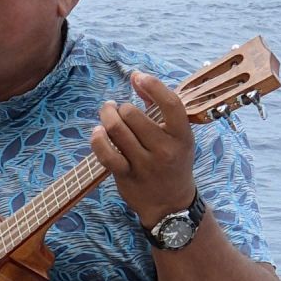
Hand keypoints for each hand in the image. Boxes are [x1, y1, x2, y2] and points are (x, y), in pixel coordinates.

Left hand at [88, 71, 196, 227]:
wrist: (170, 203)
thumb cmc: (172, 162)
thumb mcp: (176, 136)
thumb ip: (158, 108)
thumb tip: (137, 78)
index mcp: (182, 136)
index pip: (170, 104)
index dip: (152, 85)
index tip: (137, 77)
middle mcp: (165, 150)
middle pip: (133, 115)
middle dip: (120, 107)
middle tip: (117, 109)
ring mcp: (145, 164)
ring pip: (117, 130)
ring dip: (106, 116)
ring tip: (106, 112)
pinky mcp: (127, 176)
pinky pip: (106, 154)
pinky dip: (98, 140)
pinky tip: (97, 132)